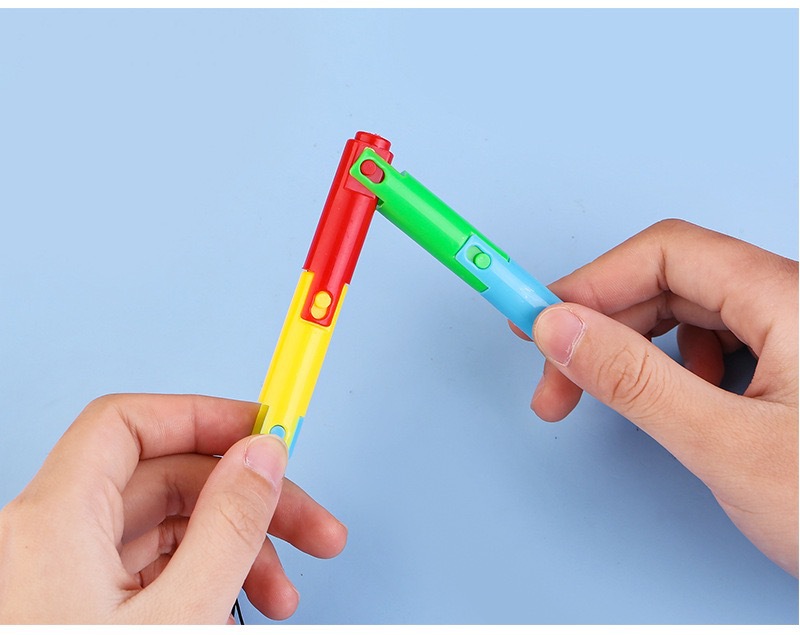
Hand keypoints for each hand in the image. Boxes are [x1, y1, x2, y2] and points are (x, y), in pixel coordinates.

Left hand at [0, 394, 347, 622]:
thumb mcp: (179, 617)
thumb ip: (228, 525)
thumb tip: (263, 457)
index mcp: (55, 522)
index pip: (129, 424)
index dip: (201, 417)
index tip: (265, 431)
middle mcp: (51, 538)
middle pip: (165, 479)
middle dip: (248, 498)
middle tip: (312, 525)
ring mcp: (64, 577)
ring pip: (167, 528)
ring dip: (237, 546)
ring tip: (287, 591)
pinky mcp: (81, 609)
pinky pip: (154, 570)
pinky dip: (207, 578)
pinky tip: (245, 607)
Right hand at [516, 219, 797, 575]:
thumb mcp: (730, 447)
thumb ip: (636, 382)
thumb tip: (560, 330)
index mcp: (790, 301)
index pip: (667, 254)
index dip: (593, 281)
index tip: (537, 319)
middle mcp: (794, 304)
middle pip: (672, 281)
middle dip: (602, 325)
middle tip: (553, 377)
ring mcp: (796, 333)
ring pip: (691, 312)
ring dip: (634, 347)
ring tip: (610, 396)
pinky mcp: (795, 364)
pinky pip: (718, 342)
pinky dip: (675, 367)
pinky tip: (679, 402)